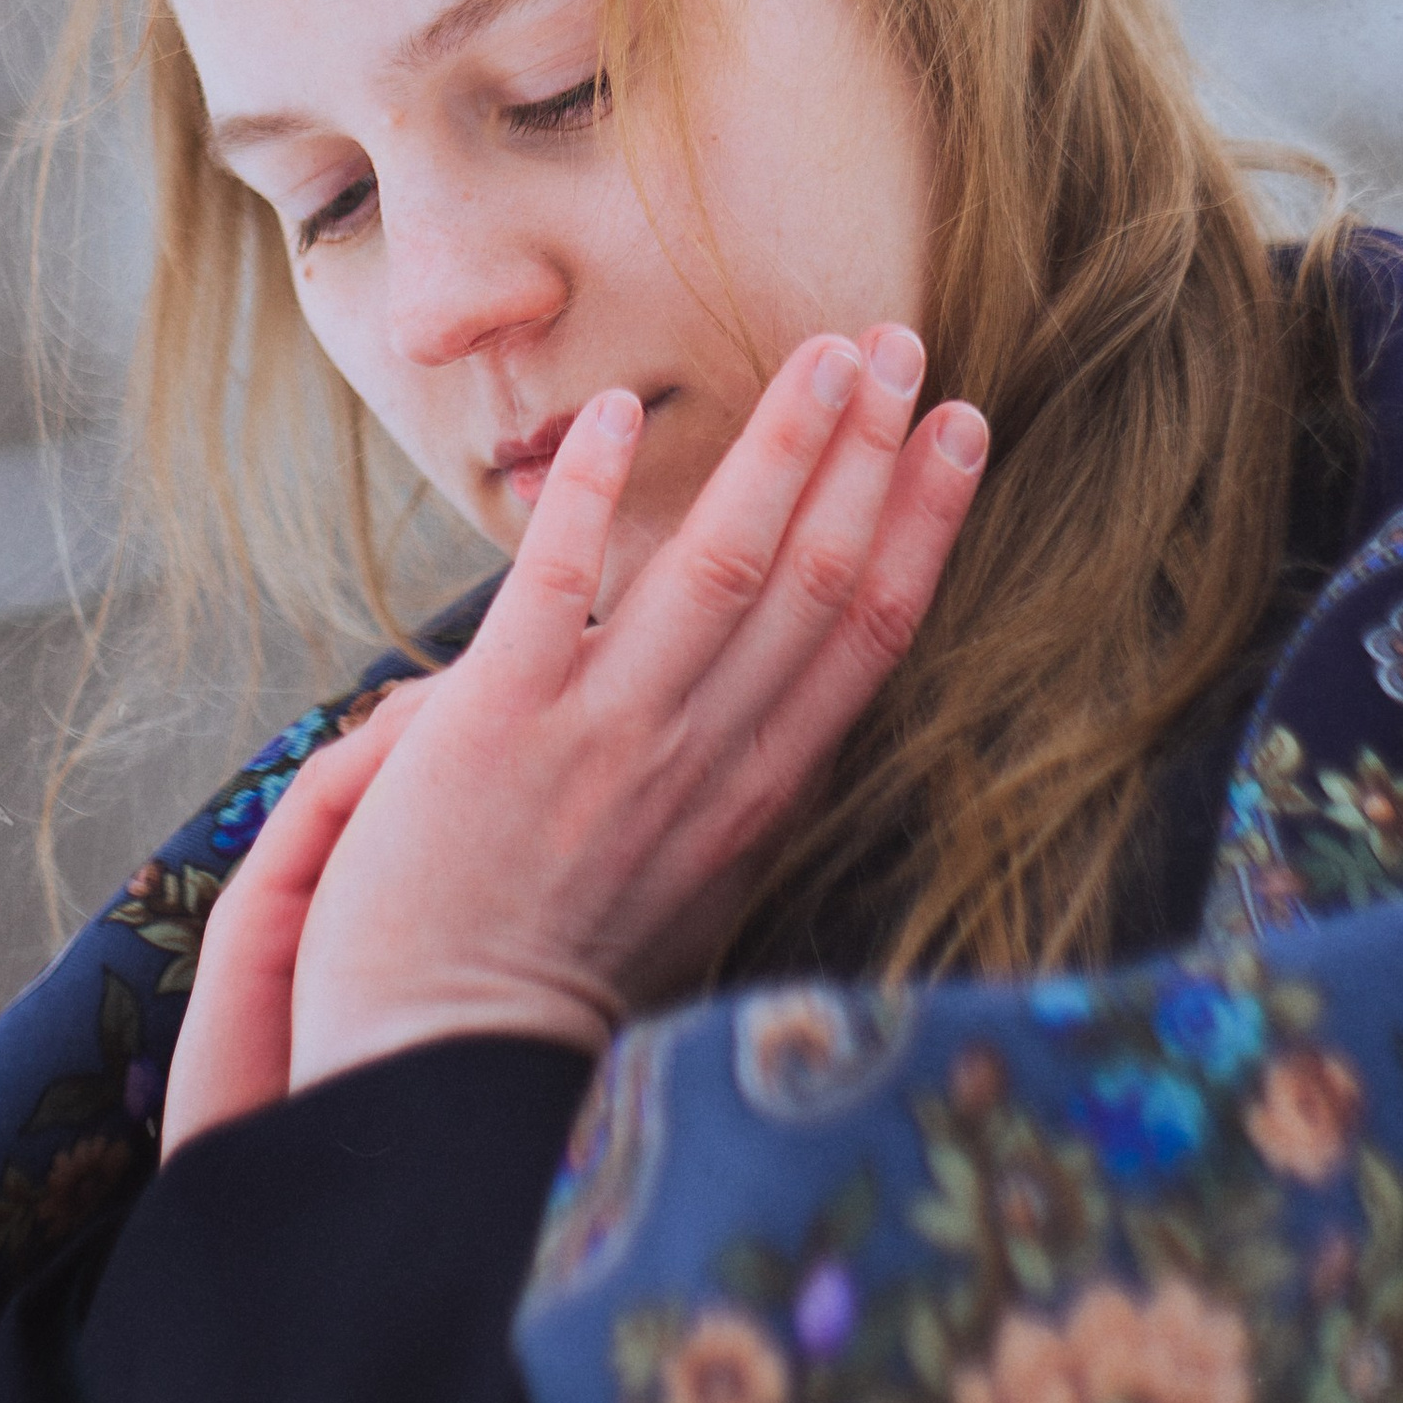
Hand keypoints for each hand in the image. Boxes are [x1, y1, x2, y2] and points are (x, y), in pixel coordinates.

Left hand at [162, 329, 983, 1152]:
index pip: (868, 633)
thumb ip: (737, 779)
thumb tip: (784, 691)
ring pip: (721, 567)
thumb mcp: (693, 882)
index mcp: (758, 794)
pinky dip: (593, 495)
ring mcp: (604, 737)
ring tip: (820, 353)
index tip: (961, 426)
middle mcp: (702, 758)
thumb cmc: (554, 979)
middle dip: (867, 449)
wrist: (440, 1064)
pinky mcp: (495, 724)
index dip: (923, 521)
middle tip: (901, 339)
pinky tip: (617, 411)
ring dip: (778, 449)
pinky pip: (556, 583)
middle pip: (815, 578)